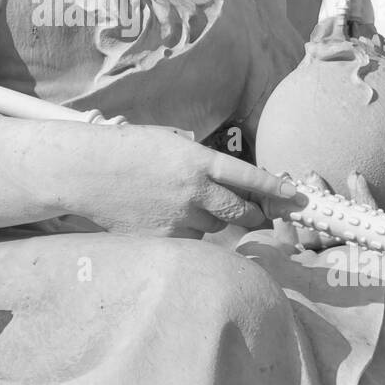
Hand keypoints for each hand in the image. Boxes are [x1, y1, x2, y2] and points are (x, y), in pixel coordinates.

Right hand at [72, 124, 303, 237]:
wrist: (88, 170)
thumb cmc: (128, 150)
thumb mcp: (171, 143)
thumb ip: (200, 162)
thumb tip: (228, 183)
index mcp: (197, 161)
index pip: (248, 177)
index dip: (275, 189)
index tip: (296, 197)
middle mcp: (193, 191)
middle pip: (239, 211)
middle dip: (254, 214)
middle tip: (260, 215)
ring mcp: (178, 217)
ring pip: (214, 227)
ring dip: (211, 220)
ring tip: (184, 204)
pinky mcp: (163, 238)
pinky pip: (189, 240)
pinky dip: (186, 231)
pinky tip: (164, 216)